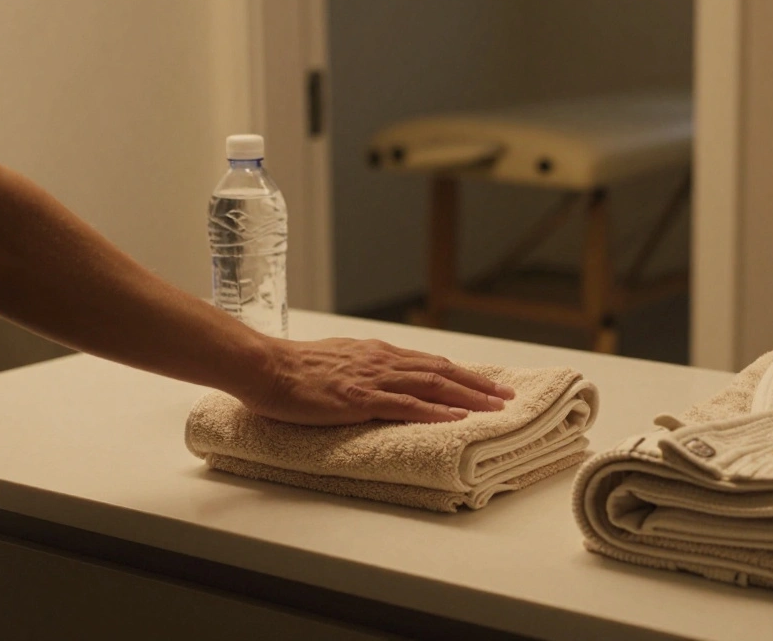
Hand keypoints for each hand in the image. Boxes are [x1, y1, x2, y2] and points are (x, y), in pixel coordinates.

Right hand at [239, 337, 515, 425]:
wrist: (266, 367)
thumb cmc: (294, 369)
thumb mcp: (338, 361)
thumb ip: (364, 369)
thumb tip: (382, 380)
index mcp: (377, 353)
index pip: (430, 362)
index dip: (462, 373)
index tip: (486, 383)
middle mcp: (382, 361)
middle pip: (441, 371)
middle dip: (478, 384)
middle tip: (507, 396)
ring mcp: (373, 379)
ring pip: (433, 385)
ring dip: (468, 396)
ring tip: (495, 407)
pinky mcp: (360, 399)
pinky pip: (406, 406)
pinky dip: (436, 411)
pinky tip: (457, 418)